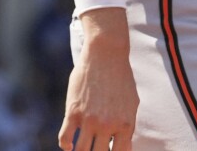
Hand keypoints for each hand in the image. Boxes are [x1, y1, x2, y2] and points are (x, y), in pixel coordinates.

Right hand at [59, 8, 136, 150]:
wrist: (106, 54)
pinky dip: (65, 146)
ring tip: (81, 150)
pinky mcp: (72, 111)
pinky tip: (68, 147)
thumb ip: (127, 126)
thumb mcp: (131, 103)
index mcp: (125, 125)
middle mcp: (107, 126)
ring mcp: (88, 120)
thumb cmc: (120, 77)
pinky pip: (65, 138)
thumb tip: (123, 143)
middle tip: (94, 149)